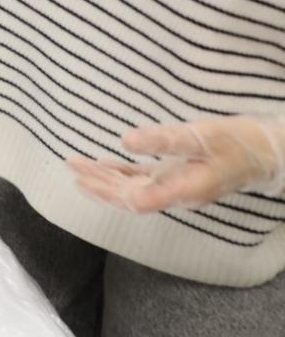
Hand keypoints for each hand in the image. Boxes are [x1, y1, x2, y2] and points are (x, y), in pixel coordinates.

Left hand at [68, 115, 284, 212]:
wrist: (264, 153)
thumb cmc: (236, 143)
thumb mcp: (203, 136)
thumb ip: (165, 139)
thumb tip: (126, 140)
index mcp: (184, 189)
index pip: (140, 201)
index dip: (112, 194)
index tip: (85, 182)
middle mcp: (176, 194)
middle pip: (129, 196)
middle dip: (98, 184)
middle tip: (71, 169)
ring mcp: (175, 187)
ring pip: (133, 188)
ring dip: (104, 178)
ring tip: (76, 166)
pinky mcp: (176, 177)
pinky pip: (142, 179)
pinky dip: (120, 172)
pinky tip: (103, 165)